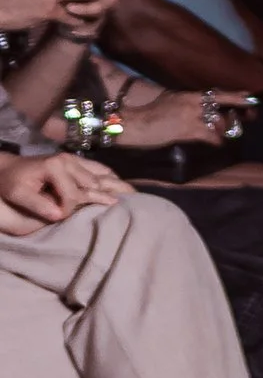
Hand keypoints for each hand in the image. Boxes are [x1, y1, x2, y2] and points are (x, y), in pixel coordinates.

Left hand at [0, 148, 121, 231]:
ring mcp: (75, 159)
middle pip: (91, 185)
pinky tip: (121, 185)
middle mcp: (69, 160)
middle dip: (99, 199)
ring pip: (100, 175)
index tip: (62, 218)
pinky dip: (111, 177)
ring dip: (115, 186)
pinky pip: (99, 168)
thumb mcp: (18, 194)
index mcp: (55, 166)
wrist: (9, 167)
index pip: (73, 193)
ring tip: (134, 197)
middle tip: (121, 212)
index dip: (70, 208)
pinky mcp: (77, 160)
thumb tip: (60, 216)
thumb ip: (37, 205)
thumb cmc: (12, 183)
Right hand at [109, 86, 248, 151]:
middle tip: (242, 123)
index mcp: (191, 95)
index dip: (236, 97)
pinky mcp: (189, 129)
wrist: (138, 124)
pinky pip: (210, 136)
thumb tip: (203, 106)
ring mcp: (192, 116)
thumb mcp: (171, 100)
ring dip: (223, 131)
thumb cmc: (151, 113)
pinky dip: (216, 141)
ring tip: (223, 136)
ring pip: (219, 123)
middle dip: (235, 118)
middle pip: (223, 110)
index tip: (251, 99)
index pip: (219, 94)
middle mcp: (194, 103)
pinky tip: (217, 144)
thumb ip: (189, 102)